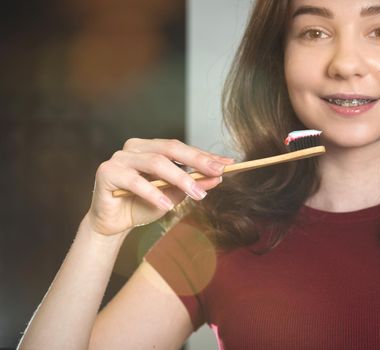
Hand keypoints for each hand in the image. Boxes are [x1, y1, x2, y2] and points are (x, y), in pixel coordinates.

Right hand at [85, 138, 232, 235]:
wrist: (112, 224)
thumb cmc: (141, 206)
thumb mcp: (172, 197)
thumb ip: (191, 186)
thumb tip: (217, 178)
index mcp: (151, 148)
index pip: (182, 148)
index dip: (205, 156)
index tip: (228, 163)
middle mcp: (135, 148)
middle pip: (171, 149)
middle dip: (197, 161)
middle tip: (218, 171)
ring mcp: (120, 157)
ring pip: (156, 163)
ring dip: (180, 179)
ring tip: (197, 194)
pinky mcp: (107, 172)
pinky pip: (135, 181)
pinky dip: (153, 193)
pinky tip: (167, 206)